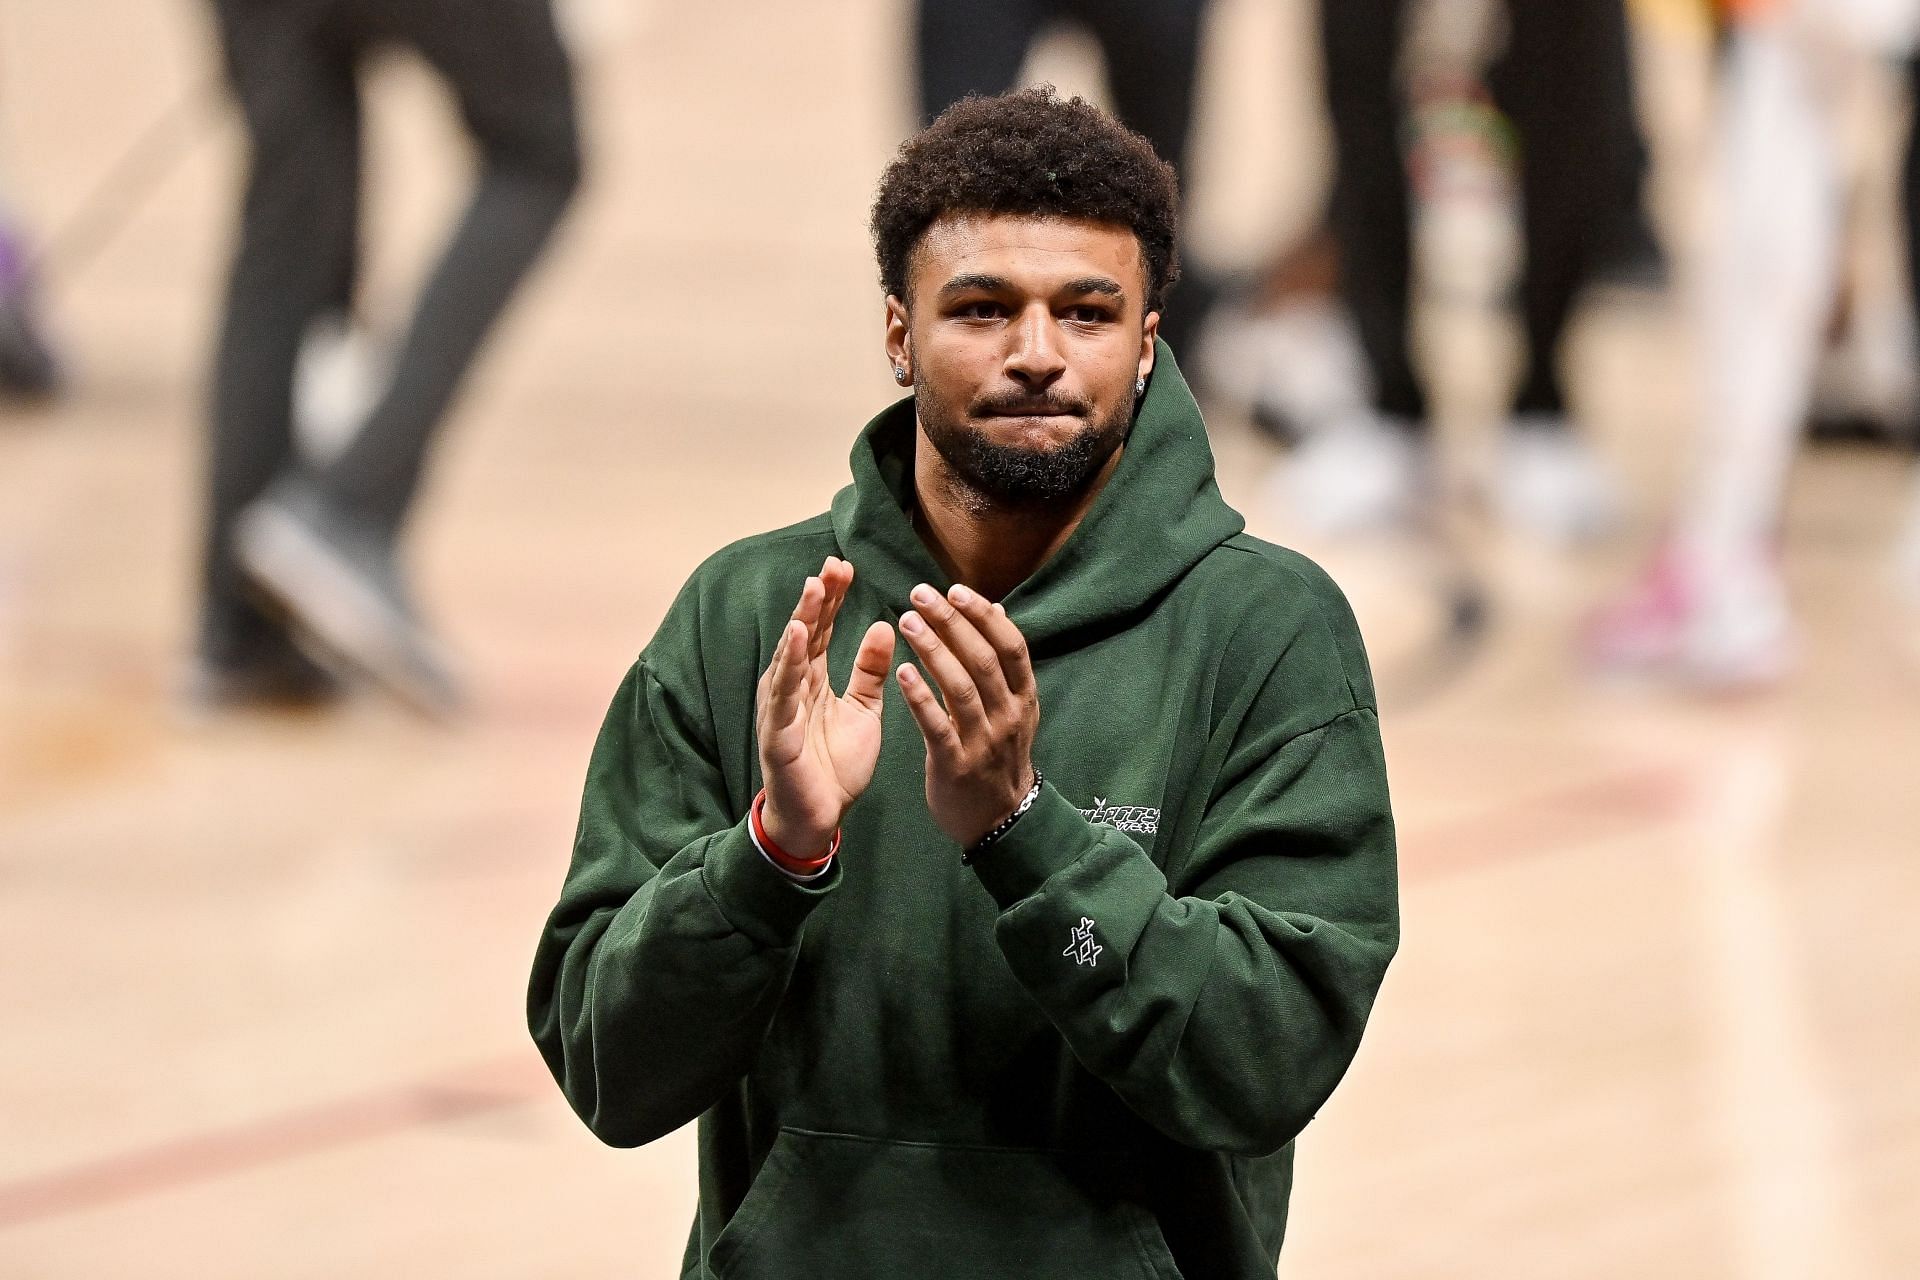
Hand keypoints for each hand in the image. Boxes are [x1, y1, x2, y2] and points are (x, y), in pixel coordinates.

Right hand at [756, 557, 895, 854]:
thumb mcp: (862, 710)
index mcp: (811, 680)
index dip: (833, 598)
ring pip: (791, 655)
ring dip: (802, 619)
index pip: (821, 630)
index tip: (846, 566)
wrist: (819, 818)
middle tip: (833, 564)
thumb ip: (868, 671)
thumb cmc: (834, 766)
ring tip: (815, 587)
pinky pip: (783, 691)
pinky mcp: (777, 731)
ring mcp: (780, 707)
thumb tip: (883, 626)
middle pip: (804, 633)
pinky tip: (796, 634)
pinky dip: (789, 661)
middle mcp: (791, 687)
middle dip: (818, 597)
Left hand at [894, 581, 1038, 846]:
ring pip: (960, 687)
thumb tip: (998, 610)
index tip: (955, 589)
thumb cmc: (998, 755)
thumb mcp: (1013, 708)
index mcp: (1023, 698)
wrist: (998, 821)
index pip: (1011, 646)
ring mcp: (984, 741)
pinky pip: (937, 725)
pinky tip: (901, 670)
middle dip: (951, 622)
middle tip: (920, 594)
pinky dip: (920, 696)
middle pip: (983, 659)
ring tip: (907, 621)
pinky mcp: (956, 764)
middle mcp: (1009, 716)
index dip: (983, 616)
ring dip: (933, 650)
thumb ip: (1003, 662)